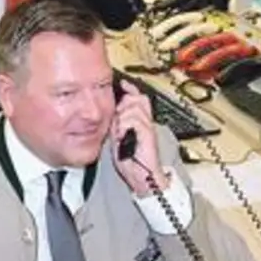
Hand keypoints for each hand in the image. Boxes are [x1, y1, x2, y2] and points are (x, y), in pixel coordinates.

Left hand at [110, 80, 164, 196]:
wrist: (142, 177)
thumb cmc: (132, 161)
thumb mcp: (121, 138)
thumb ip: (118, 124)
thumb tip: (112, 112)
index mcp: (141, 121)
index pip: (138, 97)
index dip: (131, 89)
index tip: (123, 83)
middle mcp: (146, 122)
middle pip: (135, 99)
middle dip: (124, 106)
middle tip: (119, 121)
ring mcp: (147, 127)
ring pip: (132, 109)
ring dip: (122, 119)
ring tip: (121, 133)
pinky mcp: (147, 134)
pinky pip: (134, 120)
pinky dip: (125, 127)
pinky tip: (123, 137)